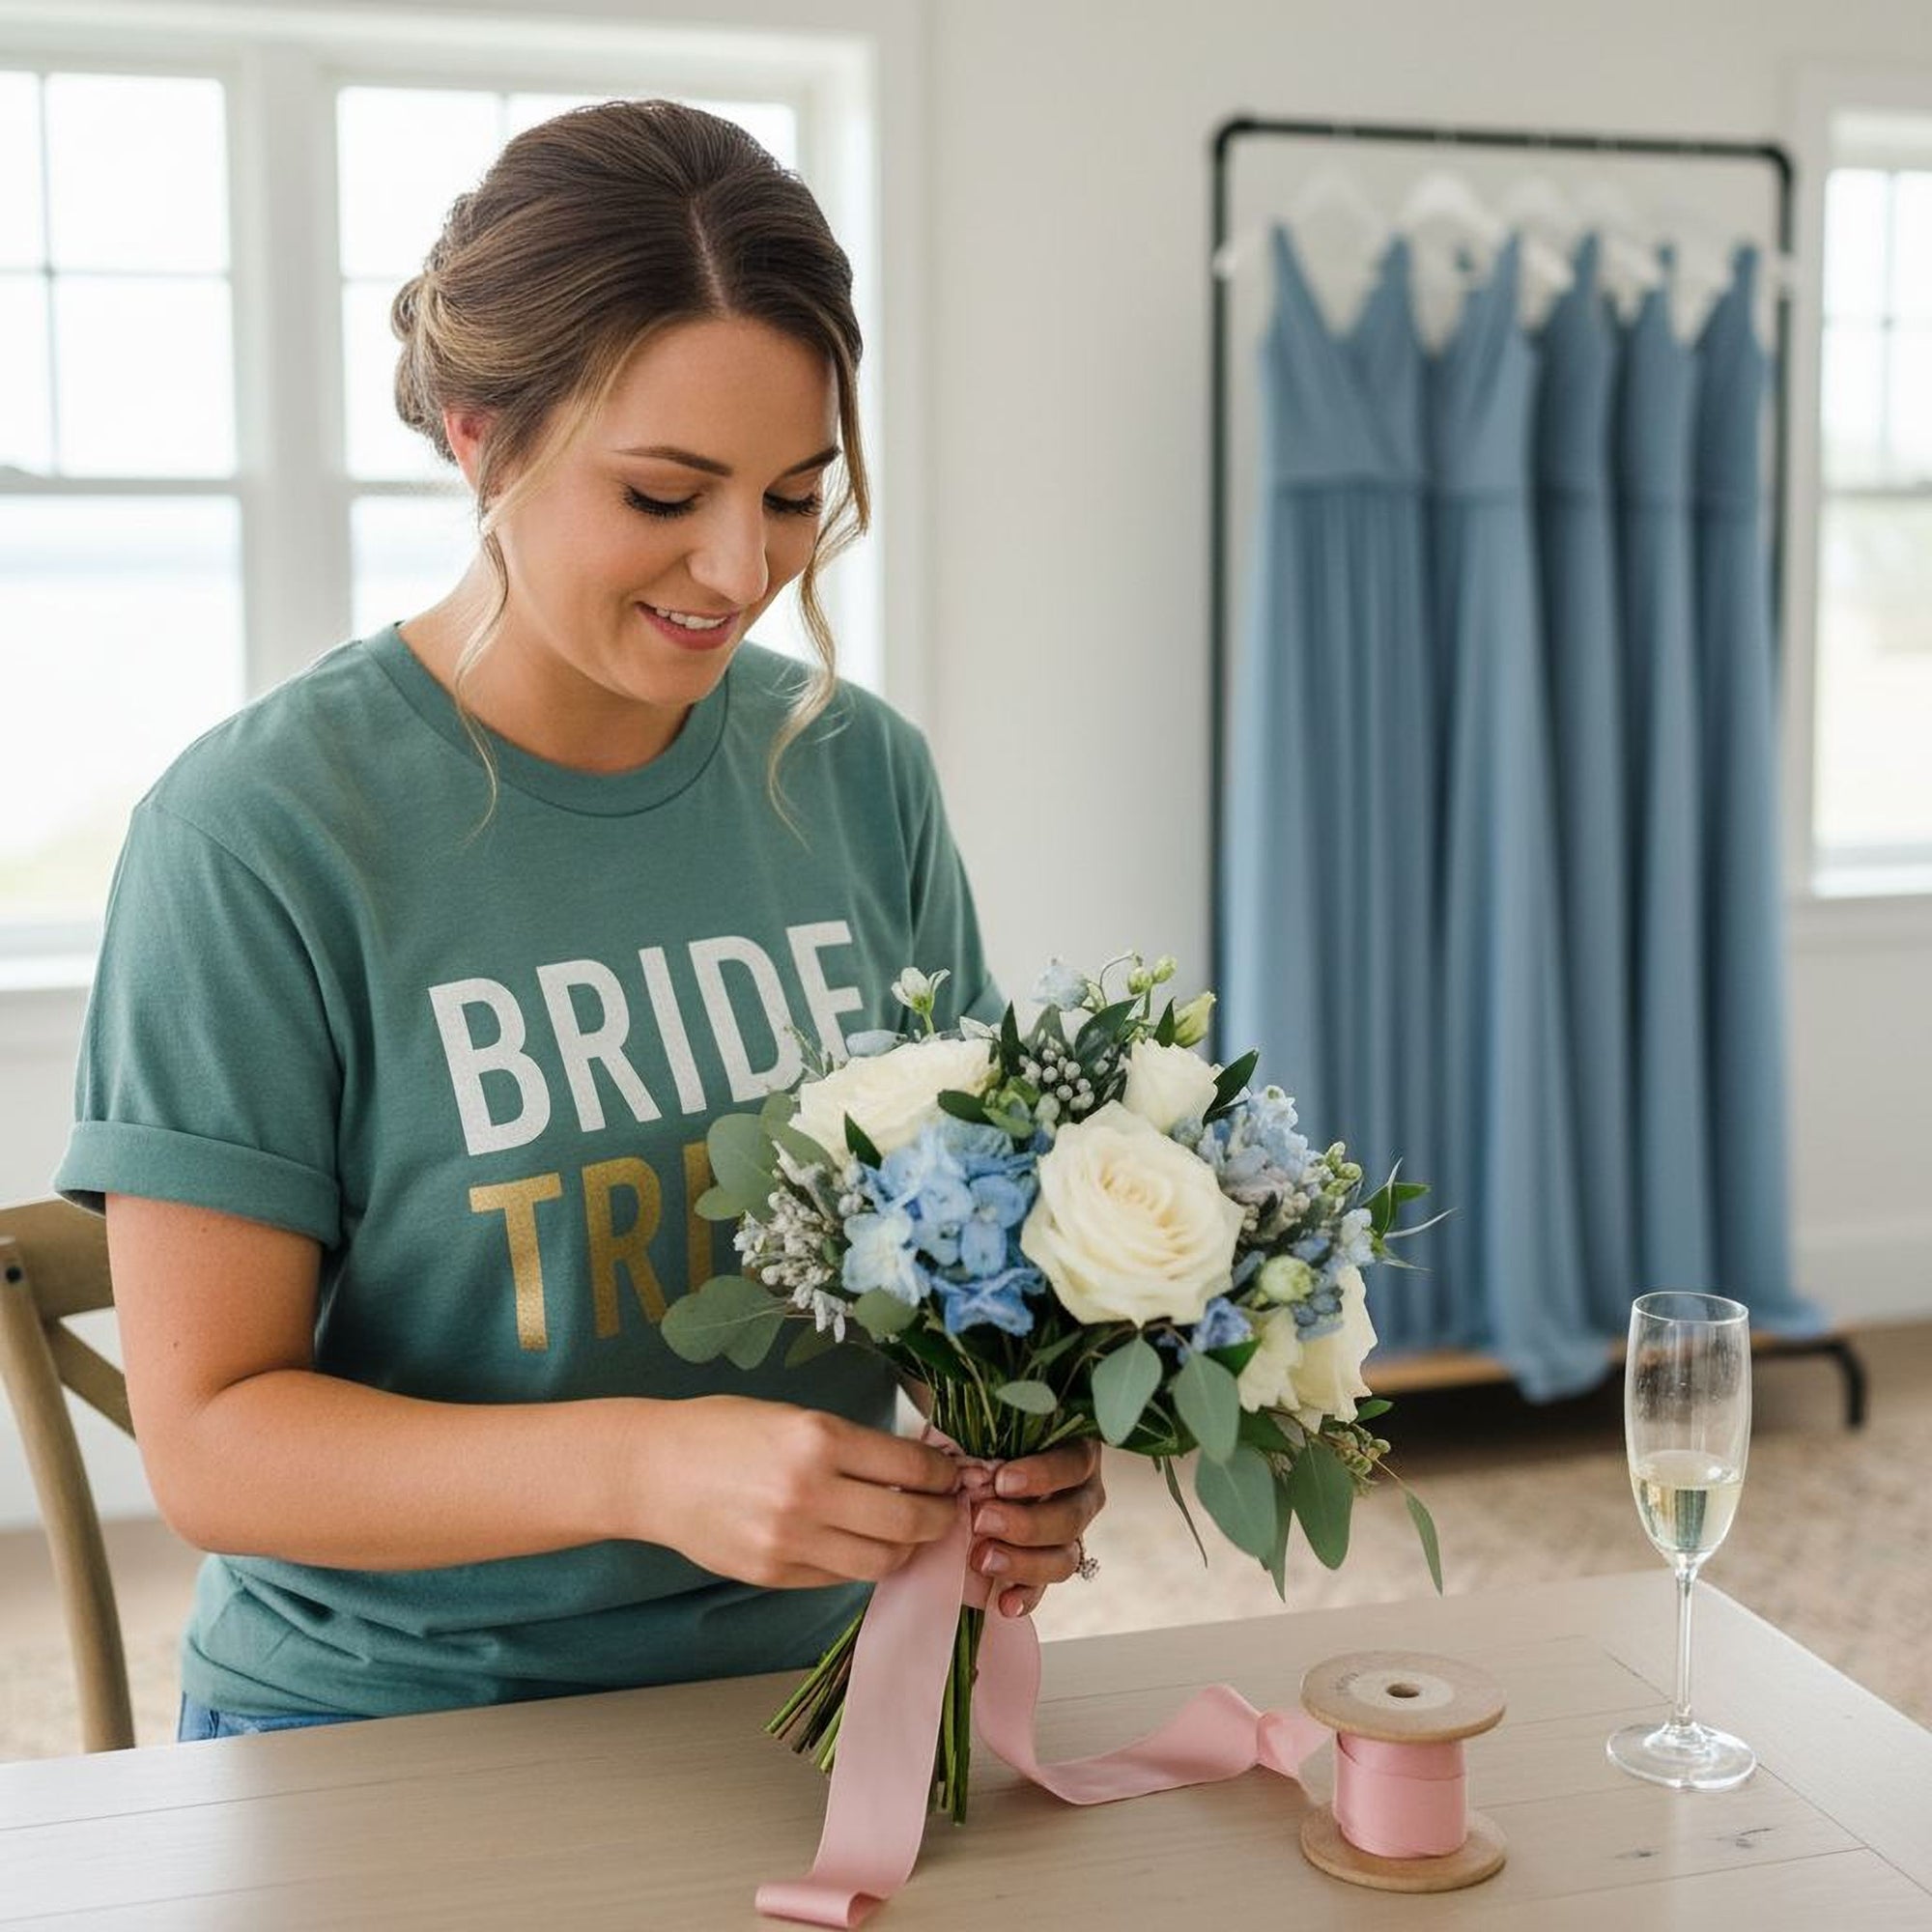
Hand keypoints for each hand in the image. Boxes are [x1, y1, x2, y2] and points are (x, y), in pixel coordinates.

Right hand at [641, 1396, 961, 1589]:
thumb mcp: (792, 1416)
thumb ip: (849, 1443)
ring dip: (906, 1548)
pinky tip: (862, 1543)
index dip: (942, 1473)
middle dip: (940, 1517)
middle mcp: (809, 1493)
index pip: (911, 1466)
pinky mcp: (774, 1575)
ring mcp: (791, 1542)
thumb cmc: (720, 1430)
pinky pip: (840, 1577)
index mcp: (817, 1439)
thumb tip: (912, 1464)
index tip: (949, 1474)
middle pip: (908, 1521)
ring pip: (881, 1561)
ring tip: (909, 1531)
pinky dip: (861, 1562)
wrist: (651, 1471)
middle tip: (946, 1509)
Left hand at [960, 1439, 1105, 1619]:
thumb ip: (991, 1437)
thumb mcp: (998, 1428)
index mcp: (1077, 1454)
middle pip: (1070, 1518)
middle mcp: (1083, 1496)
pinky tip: (1004, 1603)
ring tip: (982, 1559)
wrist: (987, 1470)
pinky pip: (1046, 1589)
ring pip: (1064, 1558)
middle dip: (1025, 1524)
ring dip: (1023, 1563)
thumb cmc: (994, 1439)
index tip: (1001, 1480)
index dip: (1042, 1475)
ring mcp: (1071, 1535)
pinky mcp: (1050, 1565)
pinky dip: (1025, 1597)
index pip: (1073, 1464)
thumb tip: (967, 1455)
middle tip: (982, 1521)